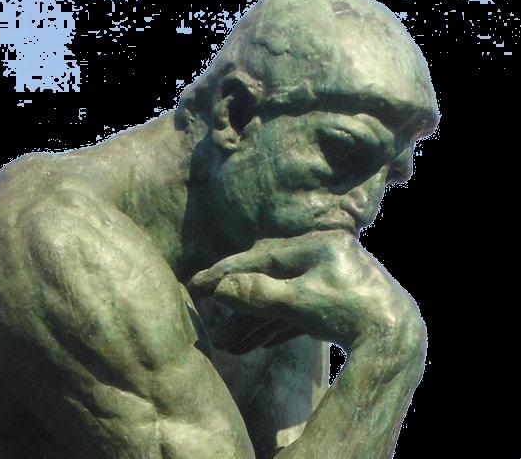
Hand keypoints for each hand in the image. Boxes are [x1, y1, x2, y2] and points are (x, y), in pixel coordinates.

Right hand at [188, 230, 415, 349]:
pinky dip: (278, 327)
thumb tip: (221, 289)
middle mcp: (321, 259)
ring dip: (255, 324)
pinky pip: (298, 313)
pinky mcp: (337, 303)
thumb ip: (258, 293)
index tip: (196, 285)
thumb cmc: (348, 313)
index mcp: (313, 246)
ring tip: (230, 346)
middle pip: (268, 283)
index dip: (224, 274)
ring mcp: (330, 281)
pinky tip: (260, 344)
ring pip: (281, 301)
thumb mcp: (298, 302)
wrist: (397, 340)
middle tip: (212, 327)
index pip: (258, 259)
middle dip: (239, 311)